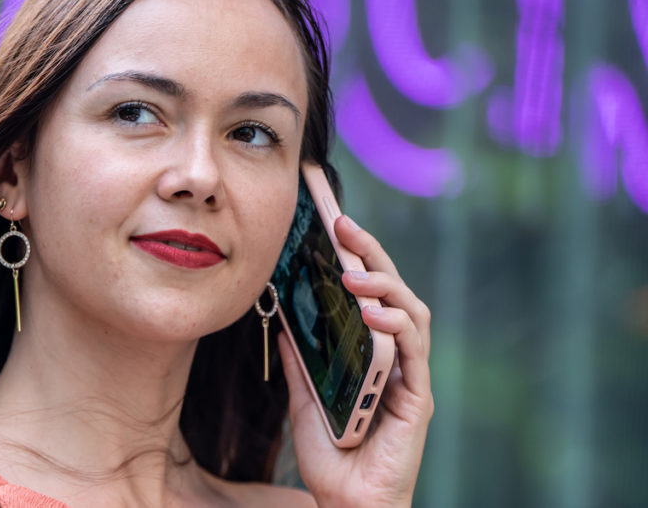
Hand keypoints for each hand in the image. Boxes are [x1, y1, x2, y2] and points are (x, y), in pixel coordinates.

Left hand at [279, 214, 432, 507]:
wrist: (346, 503)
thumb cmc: (332, 454)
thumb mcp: (304, 396)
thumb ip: (299, 359)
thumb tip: (282, 317)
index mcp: (371, 350)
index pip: (369, 292)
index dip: (356, 254)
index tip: (332, 221)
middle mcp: (396, 356)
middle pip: (393, 291)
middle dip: (371, 253)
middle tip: (343, 224)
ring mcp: (410, 374)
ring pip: (411, 312)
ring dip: (384, 285)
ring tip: (353, 271)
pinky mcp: (418, 397)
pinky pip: (413, 352)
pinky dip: (396, 326)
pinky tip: (373, 314)